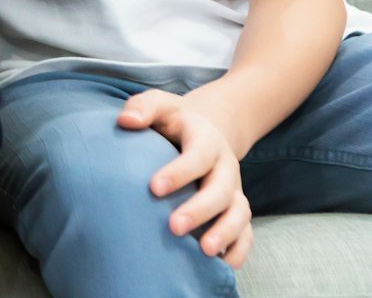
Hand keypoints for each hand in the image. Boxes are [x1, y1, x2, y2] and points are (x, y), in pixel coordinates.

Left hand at [118, 90, 254, 267]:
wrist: (202, 131)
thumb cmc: (172, 121)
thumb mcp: (159, 105)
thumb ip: (143, 107)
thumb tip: (126, 121)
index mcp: (207, 140)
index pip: (198, 156)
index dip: (180, 172)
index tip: (153, 187)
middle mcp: (226, 166)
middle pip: (220, 190)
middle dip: (199, 210)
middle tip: (173, 227)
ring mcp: (234, 190)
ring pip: (239, 213)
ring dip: (224, 233)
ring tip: (203, 251)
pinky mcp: (237, 209)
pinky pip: (246, 233)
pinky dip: (238, 250)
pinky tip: (221, 265)